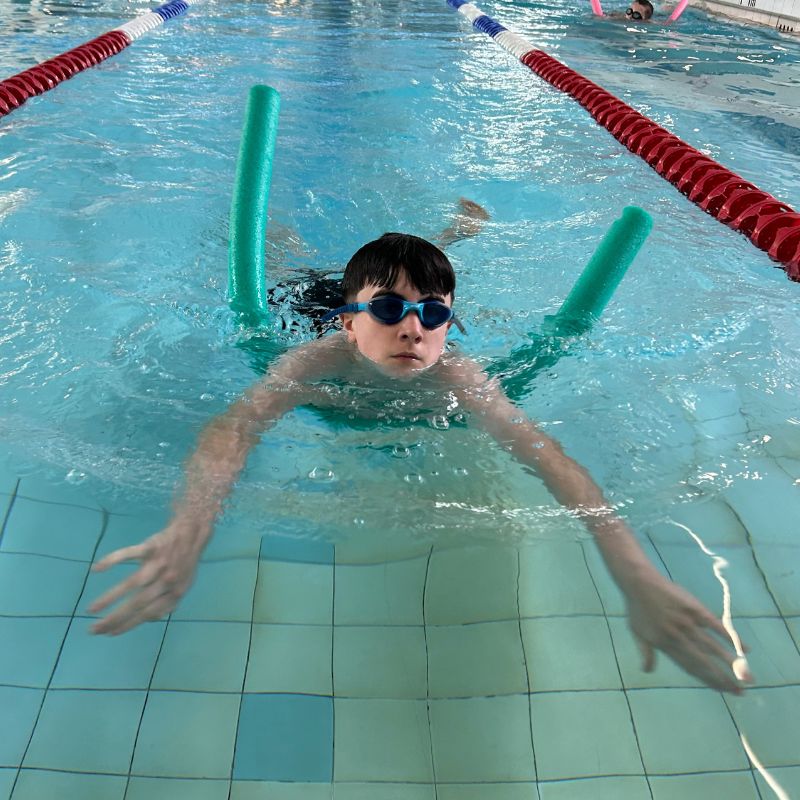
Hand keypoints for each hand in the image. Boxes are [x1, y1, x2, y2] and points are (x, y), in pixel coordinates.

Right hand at [88, 523, 203, 634]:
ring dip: (109, 598)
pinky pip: (129, 553)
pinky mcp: (151, 546)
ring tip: (91, 610)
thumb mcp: (184, 586)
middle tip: (94, 629)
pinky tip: (97, 569)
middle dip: (115, 618)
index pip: (149, 614)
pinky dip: (113, 560)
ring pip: (131, 583)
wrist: (192, 532)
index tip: (110, 633)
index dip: (129, 624)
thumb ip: (168, 603)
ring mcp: (158, 563)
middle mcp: (167, 580)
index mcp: (175, 593)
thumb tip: (150, 619)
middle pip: (137, 603)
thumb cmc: (184, 563)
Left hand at [625, 571, 751, 693]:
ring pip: (713, 648)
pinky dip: (731, 637)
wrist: (639, 582)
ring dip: (732, 664)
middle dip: (724, 679)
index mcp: (665, 646)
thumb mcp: (636, 632)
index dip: (708, 681)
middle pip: (705, 663)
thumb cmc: (637, 608)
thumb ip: (645, 653)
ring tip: (747, 678)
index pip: (691, 668)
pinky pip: (716, 626)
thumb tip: (647, 671)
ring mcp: (687, 623)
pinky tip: (745, 648)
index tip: (723, 690)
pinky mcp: (694, 609)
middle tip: (740, 692)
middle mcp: (678, 637)